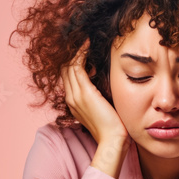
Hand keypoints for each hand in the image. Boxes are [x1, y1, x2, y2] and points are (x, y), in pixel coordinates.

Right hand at [62, 40, 128, 176]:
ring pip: (69, 65)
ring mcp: (75, 95)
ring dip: (76, 49)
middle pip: (65, 68)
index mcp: (74, 102)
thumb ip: (101, 96)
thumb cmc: (113, 127)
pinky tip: (87, 43)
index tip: (83, 48)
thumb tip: (106, 85)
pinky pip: (77, 66)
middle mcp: (71, 97)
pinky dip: (80, 53)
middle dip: (72, 52)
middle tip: (81, 38)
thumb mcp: (104, 108)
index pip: (69, 76)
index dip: (73, 60)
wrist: (112, 141)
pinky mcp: (84, 93)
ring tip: (84, 38)